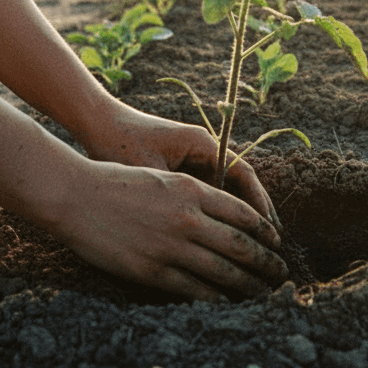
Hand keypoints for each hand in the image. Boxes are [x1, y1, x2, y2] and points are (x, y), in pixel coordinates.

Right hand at [50, 158, 288, 300]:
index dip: (266, 231)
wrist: (76, 195)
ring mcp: (170, 246)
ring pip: (223, 271)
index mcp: (194, 191)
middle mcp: (188, 219)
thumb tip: (222, 212)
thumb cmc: (119, 181)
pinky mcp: (151, 270)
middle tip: (282, 273)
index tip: (277, 241)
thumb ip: (195, 195)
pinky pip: (193, 289)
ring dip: (248, 284)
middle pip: (242, 245)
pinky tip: (227, 302)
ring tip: (263, 293)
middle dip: (267, 262)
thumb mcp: (166, 177)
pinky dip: (215, 297)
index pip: (244, 213)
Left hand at [77, 103, 278, 225]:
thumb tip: (207, 228)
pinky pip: (205, 192)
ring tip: (250, 245)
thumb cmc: (120, 144)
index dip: (258, 204)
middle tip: (271, 242)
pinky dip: (214, 212)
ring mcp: (191, 157)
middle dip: (255, 213)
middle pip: (239, 183)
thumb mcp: (152, 175)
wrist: (96, 122)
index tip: (270, 230)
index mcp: (202, 144)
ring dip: (236, 215)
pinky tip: (218, 236)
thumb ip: (180, 198)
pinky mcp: (178, 166)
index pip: (242, 174)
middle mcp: (202, 148)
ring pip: (223, 189)